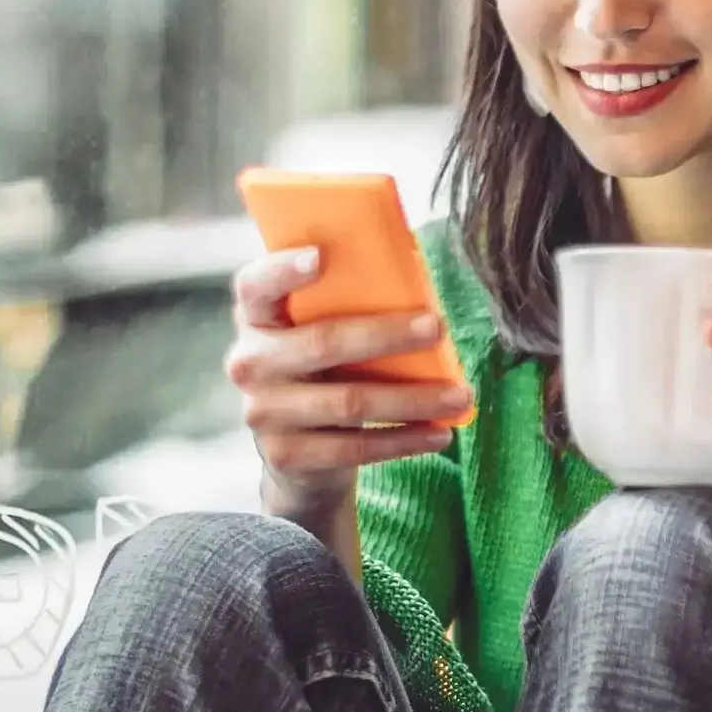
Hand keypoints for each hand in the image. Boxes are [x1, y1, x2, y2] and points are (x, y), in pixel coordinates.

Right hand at [226, 248, 470, 518]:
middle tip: (437, 328)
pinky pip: (355, 447)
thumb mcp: (320, 332)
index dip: (283, 268)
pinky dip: (404, 440)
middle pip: (322, 343)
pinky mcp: (287, 455)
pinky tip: (440, 432)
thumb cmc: (325, 370)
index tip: (321, 256)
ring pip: (349, 402)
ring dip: (413, 398)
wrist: (297, 453)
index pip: (256, 285)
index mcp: (257, 318)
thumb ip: (347, 302)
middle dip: (386, 335)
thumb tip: (415, 273)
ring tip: (461, 395)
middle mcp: (251, 363)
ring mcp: (264, 413)